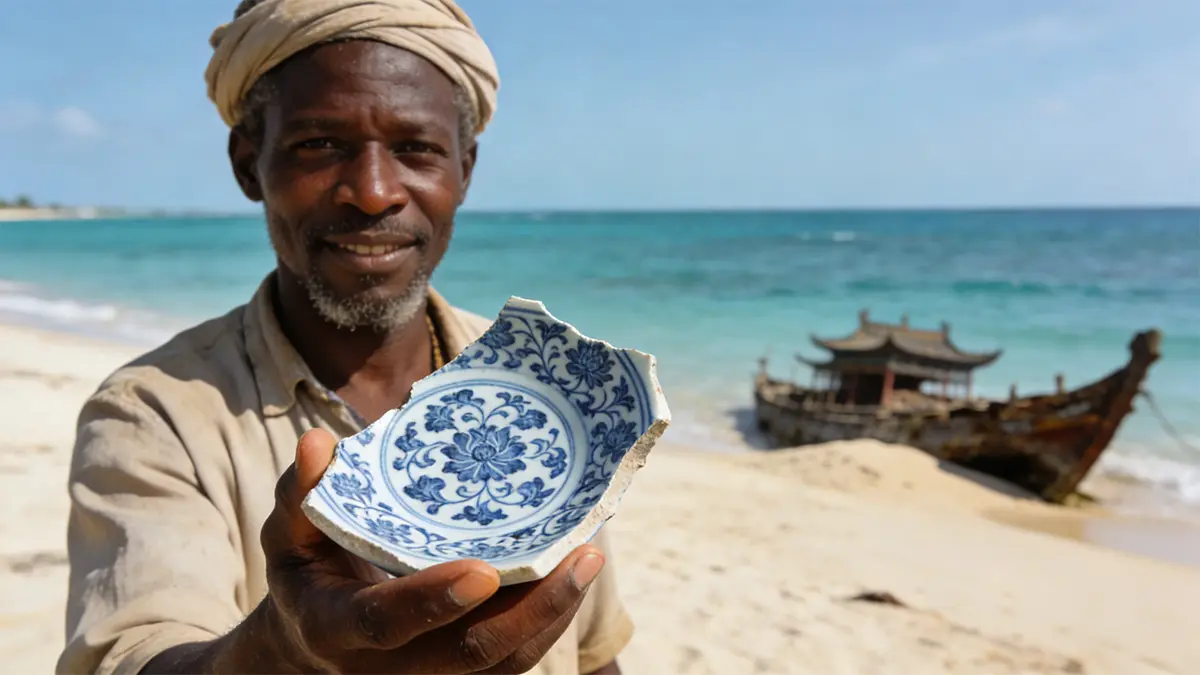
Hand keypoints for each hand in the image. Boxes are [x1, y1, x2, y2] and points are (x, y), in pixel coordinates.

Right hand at [258, 428, 605, 673]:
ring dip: (552, 613)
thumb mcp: (288, 531)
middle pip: (468, 653)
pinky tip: (574, 572)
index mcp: (334, 625)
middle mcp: (385, 665)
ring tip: (589, 557)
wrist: (311, 641)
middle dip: (531, 608)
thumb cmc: (307, 569)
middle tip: (582, 555)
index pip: (382, 621)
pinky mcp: (460, 674)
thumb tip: (319, 443)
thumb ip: (302, 491)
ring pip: (503, 663)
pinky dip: (547, 619)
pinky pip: (513, 659)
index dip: (430, 601)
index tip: (483, 571)